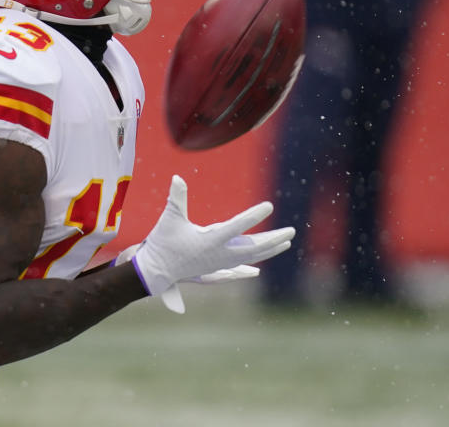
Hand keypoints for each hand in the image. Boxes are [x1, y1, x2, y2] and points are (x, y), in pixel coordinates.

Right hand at [131, 175, 293, 311]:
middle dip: (273, 239)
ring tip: (287, 241)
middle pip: (252, 248)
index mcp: (209, 240)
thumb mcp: (169, 218)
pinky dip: (259, 256)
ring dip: (270, 248)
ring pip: (252, 256)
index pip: (236, 227)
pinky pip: (245, 261)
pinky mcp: (219, 265)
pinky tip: (269, 253)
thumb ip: (176, 198)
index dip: (253, 216)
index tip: (270, 206)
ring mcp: (220, 262)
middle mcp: (218, 253)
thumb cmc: (163, 242)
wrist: (157, 270)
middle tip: (291, 231)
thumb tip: (177, 178)